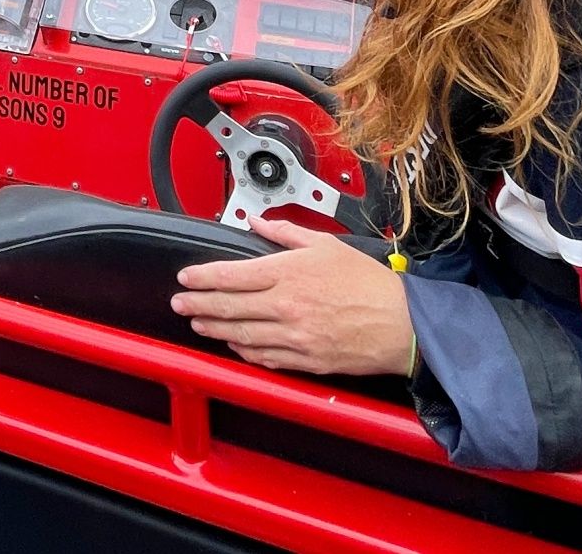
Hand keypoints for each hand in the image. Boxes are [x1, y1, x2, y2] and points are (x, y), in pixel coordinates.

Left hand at [169, 216, 413, 376]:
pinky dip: (244, 352)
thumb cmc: (369, 283)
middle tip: (179, 304)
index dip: (201, 277)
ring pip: (240, 335)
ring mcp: (294, 336)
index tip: (185, 278)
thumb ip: (285, 233)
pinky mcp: (306, 360)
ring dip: (213, 330)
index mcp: (288, 273)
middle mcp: (286, 306)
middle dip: (197, 305)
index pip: (230, 275)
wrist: (403, 324)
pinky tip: (233, 345)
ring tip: (197, 324)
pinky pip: (265, 357)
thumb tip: (257, 221)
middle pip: (228, 307)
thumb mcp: (325, 244)